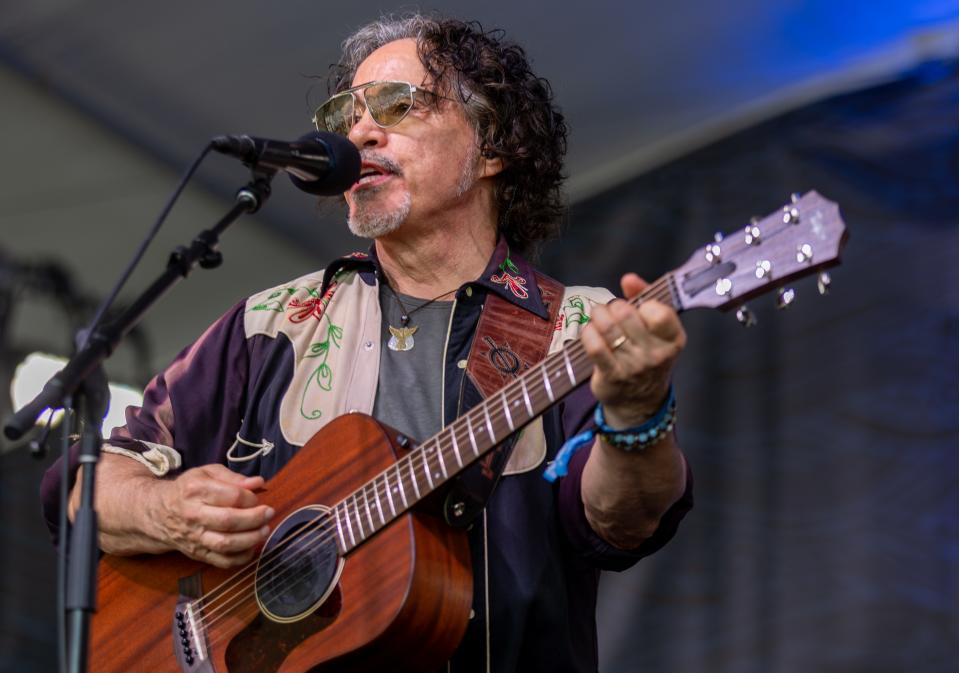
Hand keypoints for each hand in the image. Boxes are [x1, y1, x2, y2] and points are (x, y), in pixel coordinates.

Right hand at [151, 464, 274, 567]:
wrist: (160, 514)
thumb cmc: (190, 490)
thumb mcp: (207, 473)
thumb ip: (233, 477)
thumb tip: (258, 483)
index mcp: (196, 491)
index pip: (231, 496)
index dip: (250, 498)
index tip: (257, 498)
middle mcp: (193, 515)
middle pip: (229, 521)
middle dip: (255, 518)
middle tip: (269, 513)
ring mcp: (195, 538)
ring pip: (226, 544)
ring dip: (251, 538)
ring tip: (264, 529)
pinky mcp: (198, 554)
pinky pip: (223, 561)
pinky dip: (242, 557)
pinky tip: (252, 546)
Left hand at [582, 273, 685, 427]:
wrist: (640, 400)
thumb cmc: (646, 354)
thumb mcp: (655, 329)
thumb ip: (645, 297)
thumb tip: (629, 278)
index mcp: (673, 339)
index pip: (659, 313)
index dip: (644, 304)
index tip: (638, 308)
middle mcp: (656, 354)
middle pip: (626, 315)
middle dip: (613, 306)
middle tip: (611, 310)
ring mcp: (634, 367)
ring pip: (608, 328)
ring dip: (597, 315)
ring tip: (597, 316)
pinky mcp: (612, 376)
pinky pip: (594, 347)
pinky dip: (587, 333)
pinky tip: (589, 331)